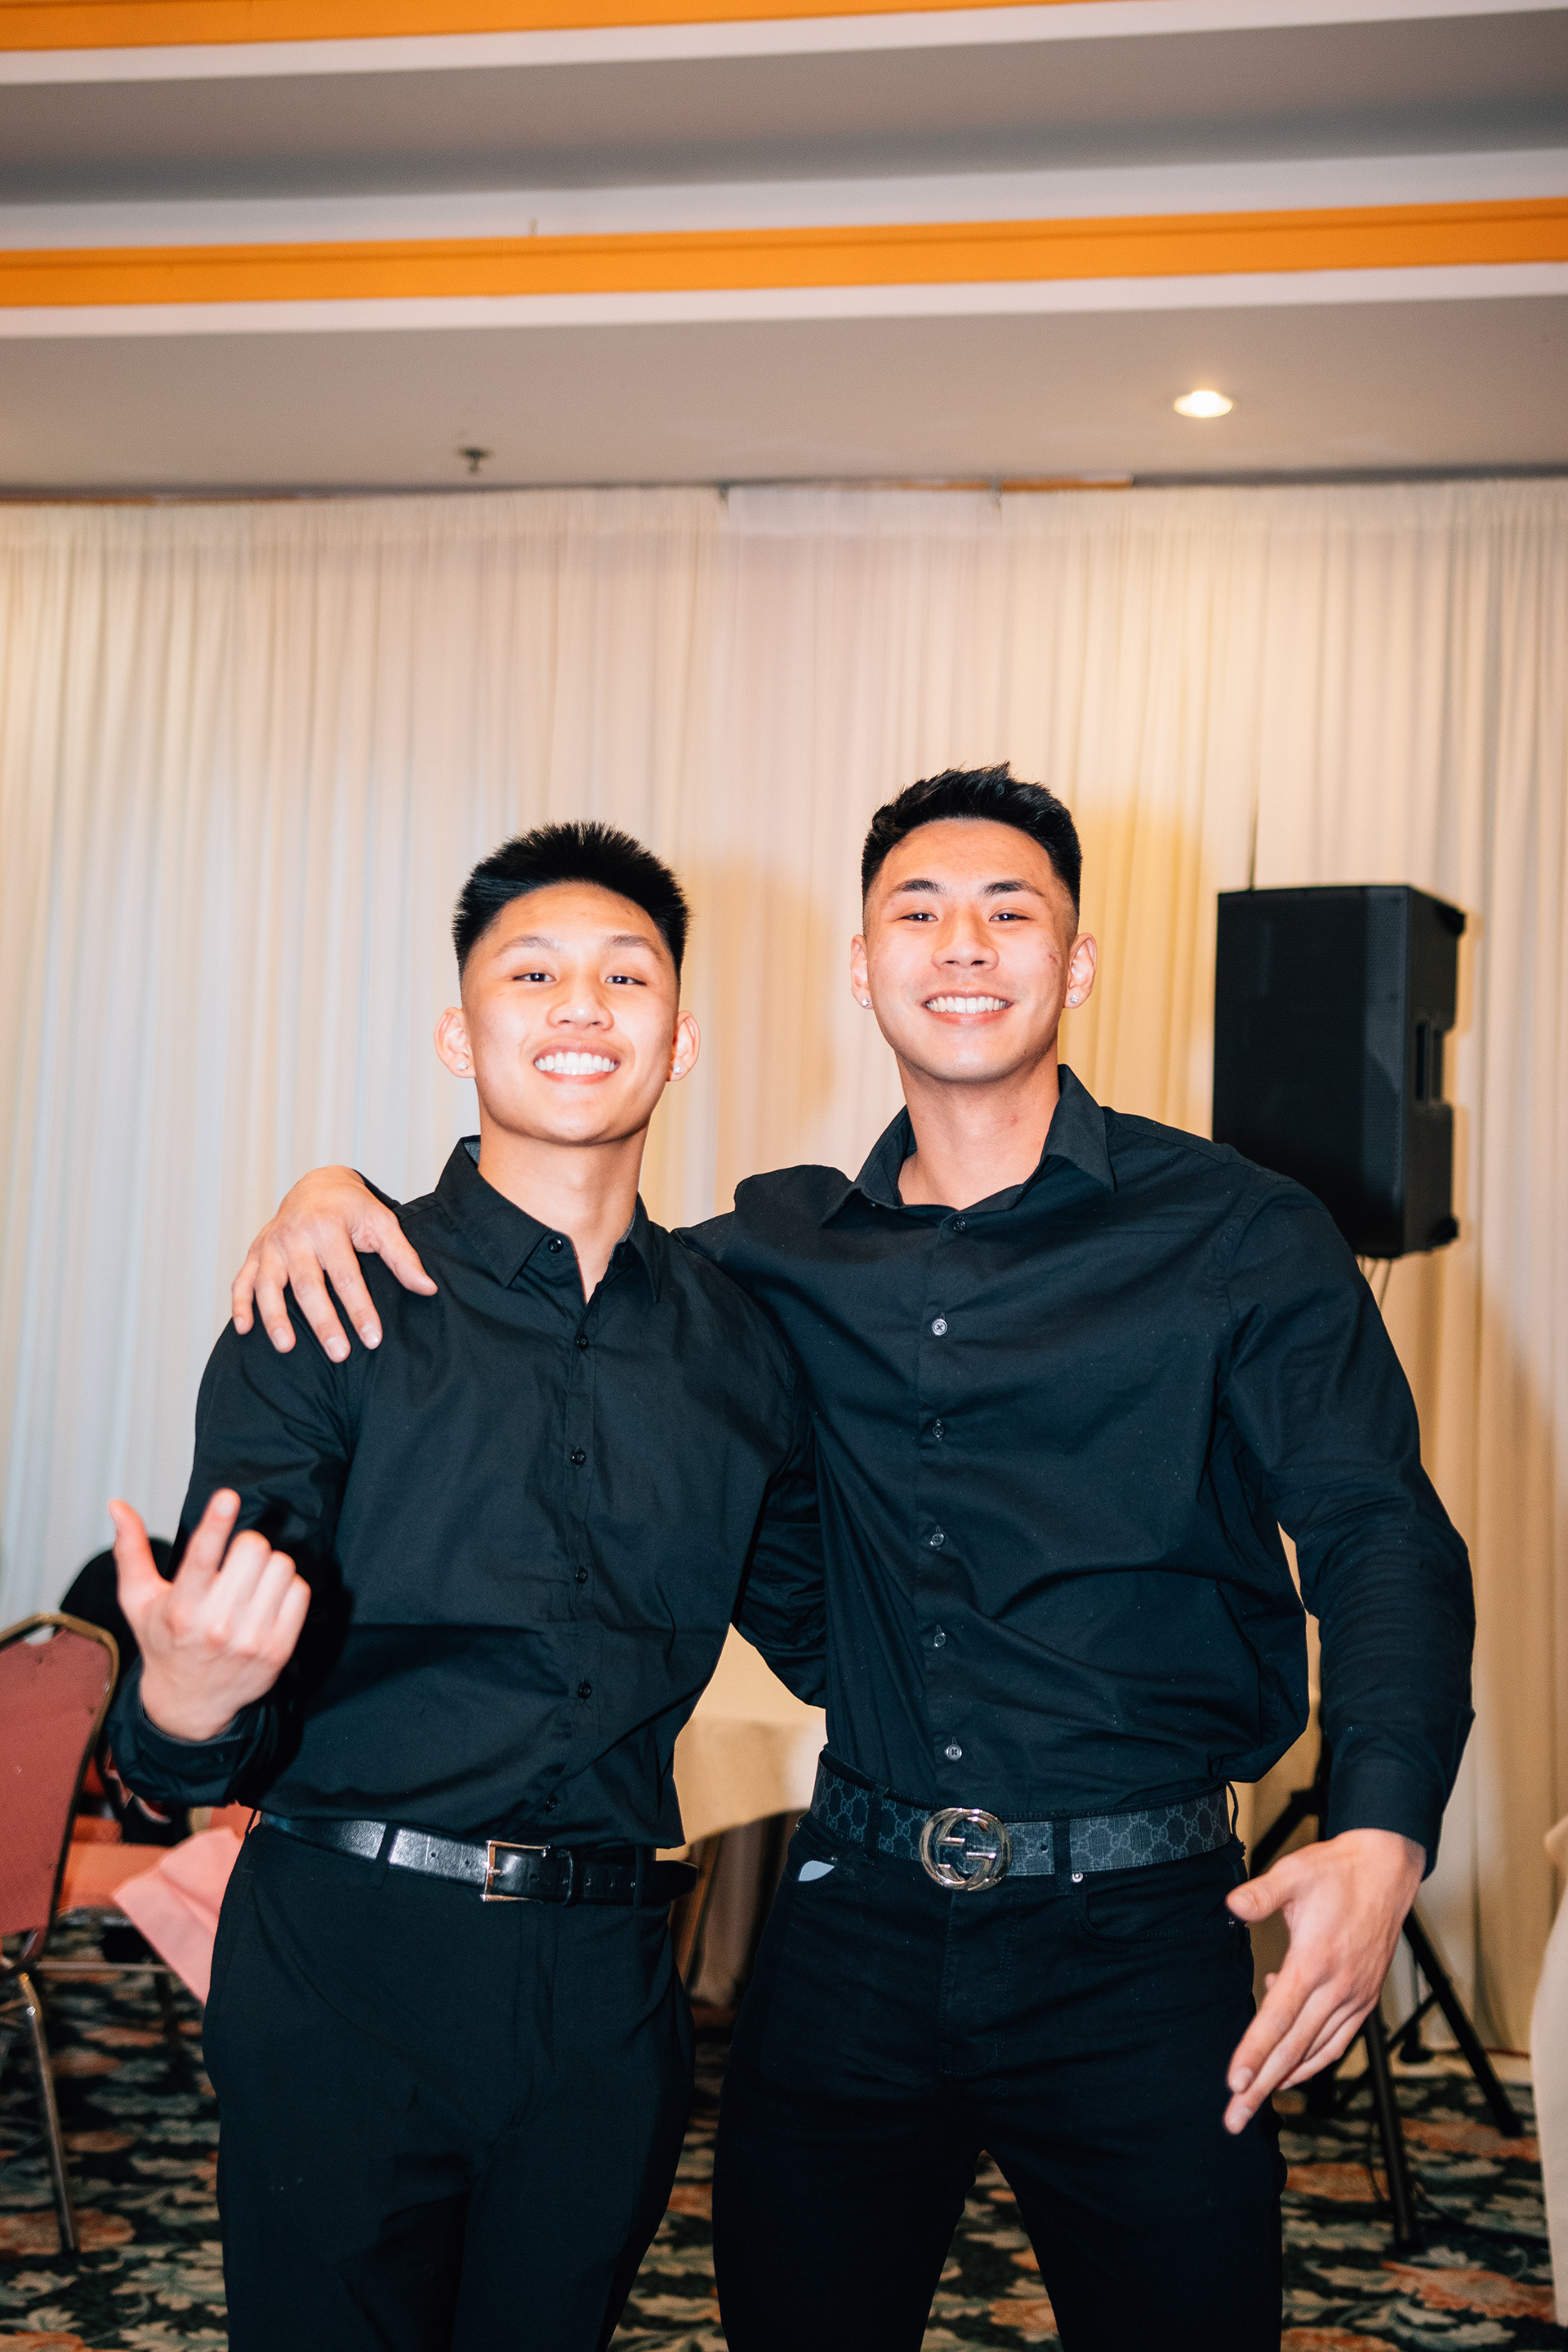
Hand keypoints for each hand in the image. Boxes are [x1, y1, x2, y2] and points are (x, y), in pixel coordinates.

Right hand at [110, 1491, 311, 1743]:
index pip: (200, 1557)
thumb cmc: (164, 1642)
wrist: (190, 1703)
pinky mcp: (278, 1650)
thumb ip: (130, 1550)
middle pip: (253, 1549)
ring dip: (267, 1566)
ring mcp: (251, 1639)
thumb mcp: (137, 1600)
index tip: (227, 1497)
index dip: (215, 1523)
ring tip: (248, 1583)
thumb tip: (117, 1505)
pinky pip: (300, 1590)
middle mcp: (216, 1625)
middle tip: (233, 1562)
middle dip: (245, 1545)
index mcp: (180, 1608)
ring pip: (281, 1565)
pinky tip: (266, 1600)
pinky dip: (287, 1587)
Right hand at [231, 1166, 434, 1360]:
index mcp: (328, 1226)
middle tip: (339, 1353)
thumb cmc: (352, 1209)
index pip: (347, 1276)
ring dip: (275, 1318)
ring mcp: (271, 1245)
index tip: (373, 1339)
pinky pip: (242, 1281)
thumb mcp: (382, 1223)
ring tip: (287, 1347)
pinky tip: (244, 1330)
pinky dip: (240, 1305)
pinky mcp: (255, 1253)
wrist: (317, 1185)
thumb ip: (403, 1257)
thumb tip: (427, 1289)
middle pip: (309, 1286)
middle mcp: (295, 1235)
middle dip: (323, 1322)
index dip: (360, 1309)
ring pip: (269, 1286)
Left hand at [1222, 1826, 1424, 2132]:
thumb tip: (1232, 1905)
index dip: (1253, 2053)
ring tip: (1256, 2104)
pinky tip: (1290, 2066)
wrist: (1386, 1871)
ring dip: (1284, 2081)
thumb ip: (1261, 1893)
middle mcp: (1337, 1989)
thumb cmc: (1336, 1872)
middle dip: (1261, 2087)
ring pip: (1315, 2052)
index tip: (1233, 2084)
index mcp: (1315, 1962)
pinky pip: (1337, 2042)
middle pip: (1293, 2049)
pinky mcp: (1364, 1999)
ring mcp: (1354, 1997)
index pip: (1277, 2019)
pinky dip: (1313, 2061)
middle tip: (1234, 2119)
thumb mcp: (1294, 1872)